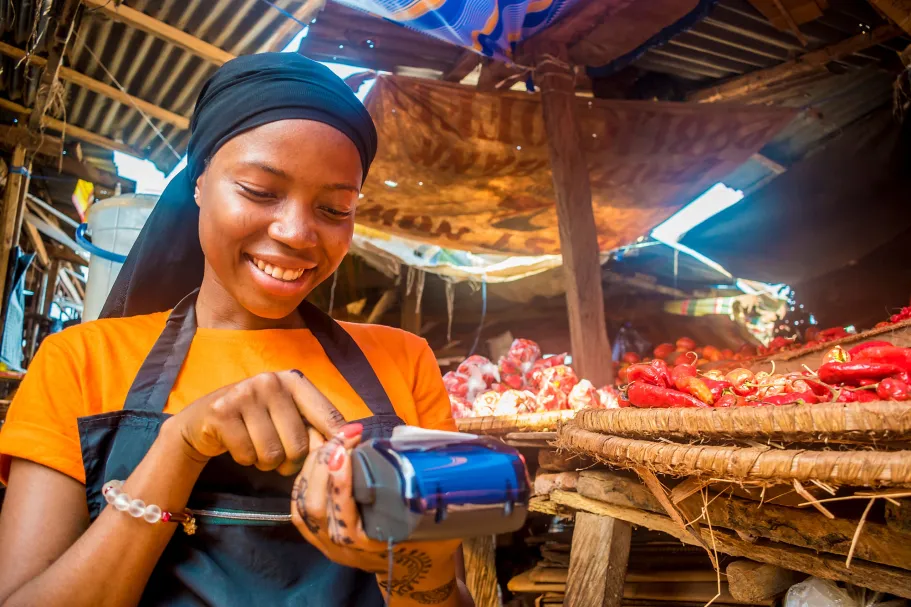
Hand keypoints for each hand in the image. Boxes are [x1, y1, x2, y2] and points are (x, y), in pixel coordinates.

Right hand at [165, 370, 347, 475]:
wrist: (203, 422)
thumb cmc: (256, 422)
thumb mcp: (287, 417)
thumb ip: (316, 427)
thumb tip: (354, 437)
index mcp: (294, 380)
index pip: (326, 415)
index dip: (337, 441)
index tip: (345, 457)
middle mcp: (270, 381)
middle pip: (299, 444)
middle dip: (291, 461)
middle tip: (280, 457)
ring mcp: (244, 394)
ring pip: (273, 454)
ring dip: (267, 463)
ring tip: (259, 450)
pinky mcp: (222, 412)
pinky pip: (248, 455)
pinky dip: (246, 460)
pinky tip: (240, 446)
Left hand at [292, 426, 461, 604]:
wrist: (411, 572)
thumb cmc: (426, 542)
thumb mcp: (432, 520)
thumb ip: (426, 490)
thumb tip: (419, 446)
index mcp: (371, 545)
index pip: (344, 516)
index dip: (340, 483)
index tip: (346, 450)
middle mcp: (342, 547)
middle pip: (315, 506)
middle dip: (324, 464)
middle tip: (343, 435)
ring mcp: (326, 543)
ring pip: (303, 504)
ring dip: (313, 467)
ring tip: (332, 441)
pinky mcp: (317, 537)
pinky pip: (298, 507)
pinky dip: (305, 478)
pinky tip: (319, 457)